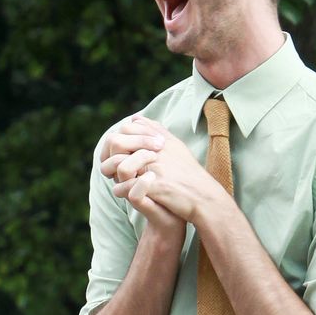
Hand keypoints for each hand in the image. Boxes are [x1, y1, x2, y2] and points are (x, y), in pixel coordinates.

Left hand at [105, 117, 224, 225]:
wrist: (203, 197)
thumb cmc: (188, 173)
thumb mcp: (175, 146)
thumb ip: (155, 131)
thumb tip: (135, 118)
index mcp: (159, 139)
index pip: (126, 129)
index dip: (118, 142)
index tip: (121, 155)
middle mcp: (156, 150)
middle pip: (119, 144)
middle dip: (112, 157)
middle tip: (113, 169)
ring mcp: (156, 168)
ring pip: (119, 167)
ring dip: (115, 175)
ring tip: (119, 181)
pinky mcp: (156, 187)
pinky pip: (125, 188)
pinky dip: (121, 191)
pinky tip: (124, 194)